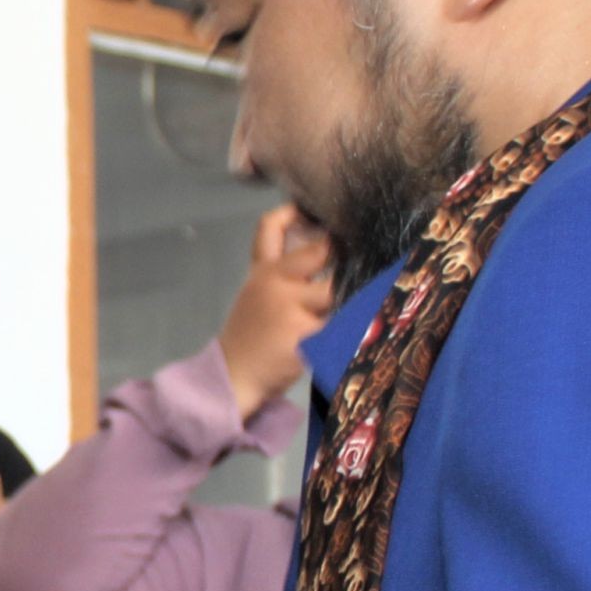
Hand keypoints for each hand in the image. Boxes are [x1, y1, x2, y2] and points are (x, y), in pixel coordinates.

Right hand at [216, 209, 341, 417]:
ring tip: (354, 307)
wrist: (232, 377)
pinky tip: (352, 332)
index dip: (294, 213)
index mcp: (262, 272)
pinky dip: (350, 328)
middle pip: (319, 252)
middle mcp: (274, 283)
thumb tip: (329, 252)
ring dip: (348, 299)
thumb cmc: (251, 338)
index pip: (270, 227)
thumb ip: (285, 276)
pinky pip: (341, 323)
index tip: (316, 213)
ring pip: (336, 290)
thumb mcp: (259, 297)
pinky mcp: (304, 334)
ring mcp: (288, 308)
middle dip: (340, 254)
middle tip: (358, 259)